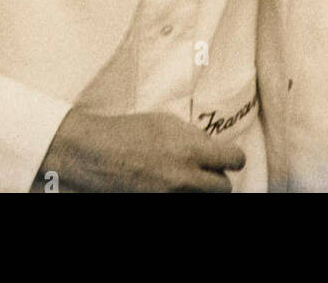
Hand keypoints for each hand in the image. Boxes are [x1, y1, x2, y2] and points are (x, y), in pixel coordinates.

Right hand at [36, 108, 245, 192]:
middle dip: (217, 179)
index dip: (232, 158)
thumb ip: (194, 137)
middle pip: (224, 188)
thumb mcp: (166, 123)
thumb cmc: (128, 132)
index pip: (234, 160)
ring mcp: (170, 197)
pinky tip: (170, 186)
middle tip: (206, 172)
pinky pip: (181, 202)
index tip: (226, 158)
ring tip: (186, 179)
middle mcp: (185, 179)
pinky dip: (181, 195)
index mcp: (191, 152)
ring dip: (200, 190)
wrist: (93, 154)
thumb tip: (212, 147)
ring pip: (203, 199)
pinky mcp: (157, 204)